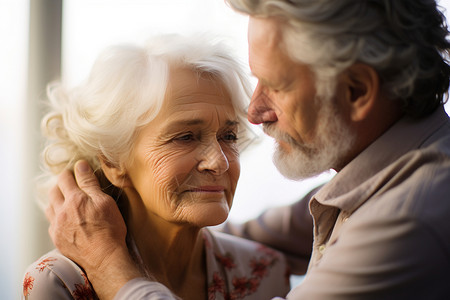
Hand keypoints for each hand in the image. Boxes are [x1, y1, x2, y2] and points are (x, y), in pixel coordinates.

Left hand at [46, 160, 141, 298]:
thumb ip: (90, 183)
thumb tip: (80, 165)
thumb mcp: (104, 201)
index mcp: (74, 199)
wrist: (104, 258)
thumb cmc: (109, 229)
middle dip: (61, 185)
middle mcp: (61, 212)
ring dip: (56, 201)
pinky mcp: (58, 239)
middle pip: (53, 192)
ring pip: (50, 207)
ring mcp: (57, 227)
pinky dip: (57, 217)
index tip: (76, 171)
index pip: (65, 178)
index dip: (70, 172)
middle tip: (71, 184)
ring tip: (67, 201)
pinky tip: (66, 220)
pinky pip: (52, 223)